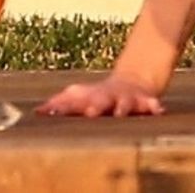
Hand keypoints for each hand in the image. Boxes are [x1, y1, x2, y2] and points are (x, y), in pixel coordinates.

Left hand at [37, 74, 164, 117]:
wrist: (131, 82)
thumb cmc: (99, 96)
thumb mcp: (79, 96)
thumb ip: (59, 104)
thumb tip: (36, 112)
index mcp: (88, 96)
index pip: (72, 102)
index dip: (61, 106)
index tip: (49, 112)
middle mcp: (106, 95)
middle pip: (99, 100)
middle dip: (95, 105)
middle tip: (90, 113)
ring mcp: (125, 98)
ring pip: (124, 102)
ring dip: (122, 107)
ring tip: (121, 113)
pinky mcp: (143, 101)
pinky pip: (150, 103)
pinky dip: (153, 106)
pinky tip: (158, 110)